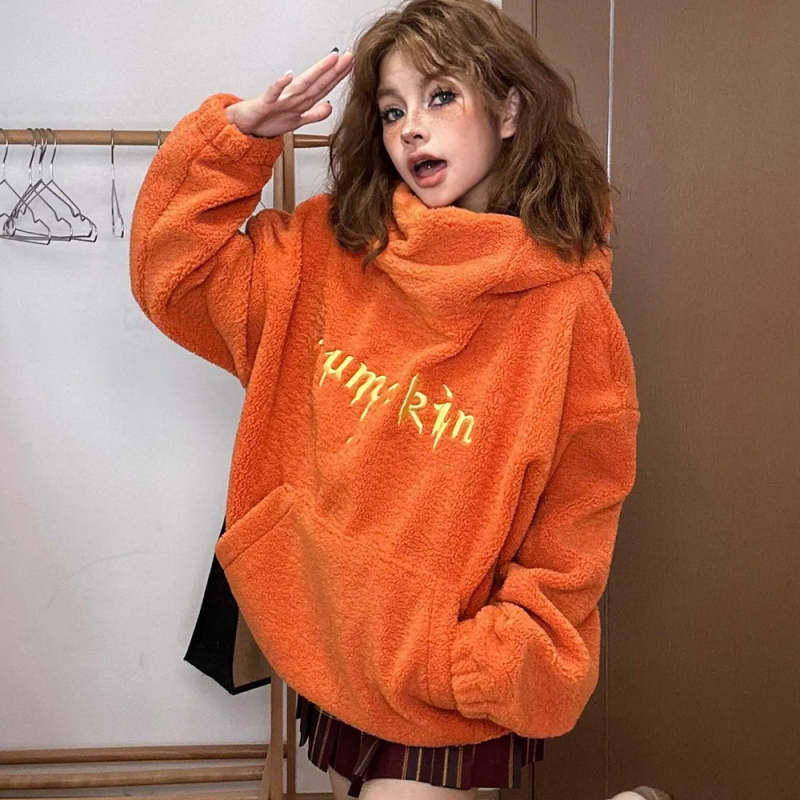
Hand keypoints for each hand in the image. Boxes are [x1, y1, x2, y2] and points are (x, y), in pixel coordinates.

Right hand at [225, 50, 353, 138]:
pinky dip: (280, 85)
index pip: (323, 87)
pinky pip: (272, 94)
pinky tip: (288, 76)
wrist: (245, 127)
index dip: (337, 77)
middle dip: (333, 70)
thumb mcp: (297, 121)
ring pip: (300, 85)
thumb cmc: (268, 120)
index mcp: (301, 101)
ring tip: (330, 60)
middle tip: (348, 57)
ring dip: (316, 72)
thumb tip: (330, 107)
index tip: (350, 65)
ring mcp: (280, 100)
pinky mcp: (265, 104)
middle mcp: (293, 97)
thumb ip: (314, 115)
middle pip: (317, 83)